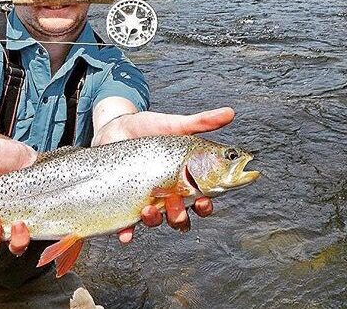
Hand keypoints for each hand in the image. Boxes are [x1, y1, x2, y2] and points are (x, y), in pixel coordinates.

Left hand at [92, 107, 234, 242]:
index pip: (202, 201)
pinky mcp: (124, 201)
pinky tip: (126, 235)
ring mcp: (146, 199)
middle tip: (174, 201)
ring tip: (149, 209)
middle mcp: (167, 194)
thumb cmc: (149, 128)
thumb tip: (230, 112)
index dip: (206, 206)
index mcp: (185, 180)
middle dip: (180, 216)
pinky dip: (127, 233)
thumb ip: (201, 122)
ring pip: (156, 221)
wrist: (116, 126)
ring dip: (156, 221)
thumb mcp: (174, 125)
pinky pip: (126, 224)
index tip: (204, 200)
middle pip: (180, 217)